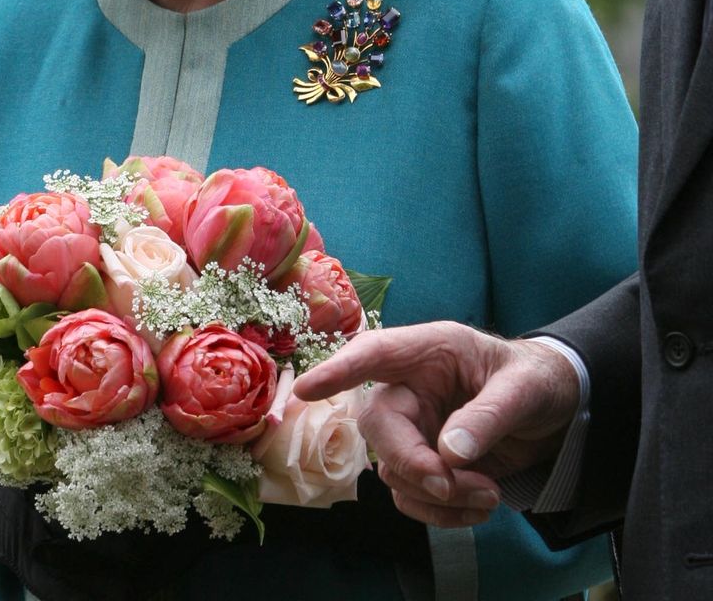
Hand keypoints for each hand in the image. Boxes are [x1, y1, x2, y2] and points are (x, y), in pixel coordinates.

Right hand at [294, 323, 578, 528]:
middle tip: (454, 485)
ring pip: (393, 470)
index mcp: (429, 351)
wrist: (556, 409)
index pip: (374, 353)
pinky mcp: (425, 463)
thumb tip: (449, 454)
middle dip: (412, 463)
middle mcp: (411, 386)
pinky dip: (442, 513)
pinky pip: (412, 496)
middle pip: (379, 426)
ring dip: (436, 496)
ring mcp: (415, 427)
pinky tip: (480, 507)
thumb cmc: (535, 380)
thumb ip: (488, 416)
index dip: (338, 370)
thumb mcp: (523, 389)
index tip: (306, 388)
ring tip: (489, 496)